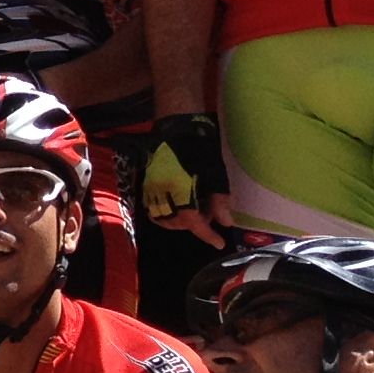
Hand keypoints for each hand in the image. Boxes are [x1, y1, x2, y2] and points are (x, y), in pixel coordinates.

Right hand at [143, 112, 231, 245]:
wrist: (176, 129)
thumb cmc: (199, 149)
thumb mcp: (216, 174)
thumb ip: (219, 200)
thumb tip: (226, 222)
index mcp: (180, 191)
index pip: (193, 222)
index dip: (207, 235)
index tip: (219, 243)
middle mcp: (163, 194)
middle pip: (177, 222)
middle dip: (195, 224)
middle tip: (210, 216)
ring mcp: (152, 190)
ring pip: (163, 219)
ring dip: (179, 222)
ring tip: (195, 211)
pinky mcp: (147, 185)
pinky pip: (153, 209)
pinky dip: (166, 214)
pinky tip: (179, 207)